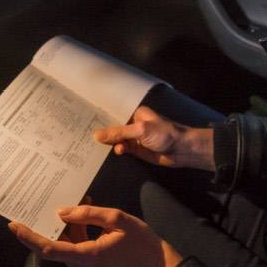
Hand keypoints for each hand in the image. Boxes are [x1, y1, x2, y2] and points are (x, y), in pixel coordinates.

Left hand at [8, 202, 183, 266]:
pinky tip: (86, 217)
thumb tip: (61, 212)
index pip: (50, 249)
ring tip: (79, 204)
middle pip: (55, 247)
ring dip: (68, 228)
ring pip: (66, 248)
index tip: (15, 225)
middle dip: (50, 226)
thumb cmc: (141, 241)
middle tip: (42, 205)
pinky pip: (75, 252)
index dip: (30, 237)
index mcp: (88, 257)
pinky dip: (77, 235)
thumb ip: (88, 214)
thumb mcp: (117, 219)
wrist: (158, 265)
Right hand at [93, 106, 213, 170]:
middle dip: (103, 132)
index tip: (85, 121)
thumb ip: (119, 133)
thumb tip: (97, 135)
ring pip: (117, 140)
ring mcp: (135, 138)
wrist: (182, 150)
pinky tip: (113, 153)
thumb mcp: (140, 130)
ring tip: (98, 147)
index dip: (102, 118)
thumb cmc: (164, 134)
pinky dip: (118, 151)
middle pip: (114, 128)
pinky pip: (123, 149)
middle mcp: (133, 124)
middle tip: (84, 135)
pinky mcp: (137, 150)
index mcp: (135, 114)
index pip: (115, 114)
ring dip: (110, 143)